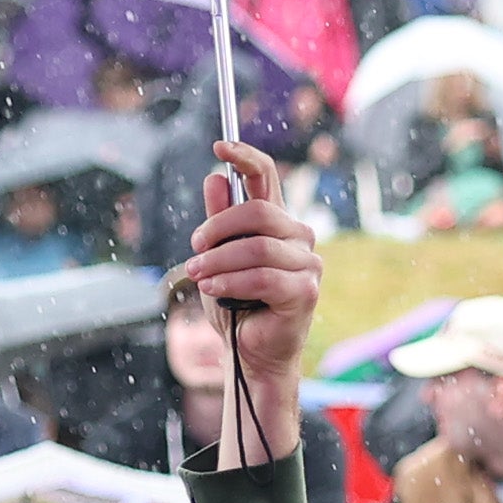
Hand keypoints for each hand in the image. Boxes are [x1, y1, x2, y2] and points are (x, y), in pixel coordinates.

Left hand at [173, 146, 320, 451]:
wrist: (250, 356)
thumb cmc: (236, 307)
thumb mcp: (217, 259)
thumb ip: (218, 223)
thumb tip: (216, 178)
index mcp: (277, 223)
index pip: (267, 177)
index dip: (245, 155)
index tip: (219, 146)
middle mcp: (298, 237)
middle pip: (258, 212)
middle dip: (218, 230)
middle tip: (194, 251)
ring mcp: (307, 264)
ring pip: (257, 247)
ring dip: (219, 262)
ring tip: (198, 277)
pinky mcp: (306, 292)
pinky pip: (263, 277)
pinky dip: (231, 282)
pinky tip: (214, 289)